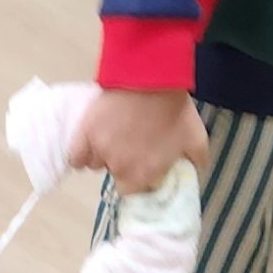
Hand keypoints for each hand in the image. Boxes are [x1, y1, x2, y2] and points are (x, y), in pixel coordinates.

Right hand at [69, 90, 208, 195]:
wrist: (151, 79)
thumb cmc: (174, 110)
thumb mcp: (197, 139)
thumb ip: (196, 162)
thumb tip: (193, 175)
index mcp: (144, 175)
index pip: (136, 193)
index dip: (140, 180)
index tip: (144, 167)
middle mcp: (119, 168)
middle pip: (116, 176)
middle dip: (123, 165)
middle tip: (132, 145)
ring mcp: (99, 152)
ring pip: (96, 164)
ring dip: (103, 155)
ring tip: (114, 136)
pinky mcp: (83, 135)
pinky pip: (76, 157)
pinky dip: (81, 153)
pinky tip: (90, 145)